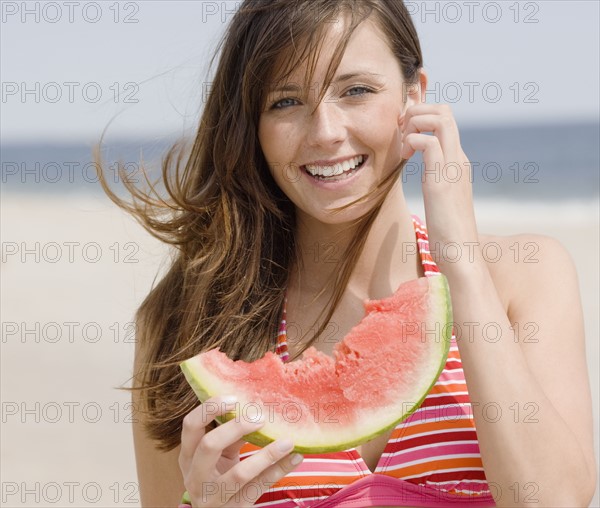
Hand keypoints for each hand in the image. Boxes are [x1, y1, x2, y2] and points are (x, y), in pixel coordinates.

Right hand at [179, 396, 303, 506]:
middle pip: (209, 446)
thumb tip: (257, 407)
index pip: (191, 426)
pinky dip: (279, 470)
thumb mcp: (219, 456)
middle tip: (260, 418)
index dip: (210, 408)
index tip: (235, 398)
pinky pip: (259, 487)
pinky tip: (295, 457)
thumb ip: (231, 435)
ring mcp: (214, 496)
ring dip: (267, 454)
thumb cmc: (218, 477)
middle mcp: (196, 476)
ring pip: (240, 474)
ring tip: (288, 441)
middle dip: (236, 428)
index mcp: (188, 456)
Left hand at [399, 104, 479, 269]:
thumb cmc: (447, 232)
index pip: (446, 120)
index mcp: (458, 162)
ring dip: (415, 123)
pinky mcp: (442, 180)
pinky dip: (412, 141)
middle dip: (417, 111)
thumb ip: (436, 178)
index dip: (422, 117)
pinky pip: (428, 142)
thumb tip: (426, 175)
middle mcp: (459, 159)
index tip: (404, 135)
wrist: (461, 254)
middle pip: (445, 111)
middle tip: (401, 134)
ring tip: (403, 146)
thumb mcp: (440, 197)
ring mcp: (453, 167)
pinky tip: (404, 159)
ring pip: (440, 119)